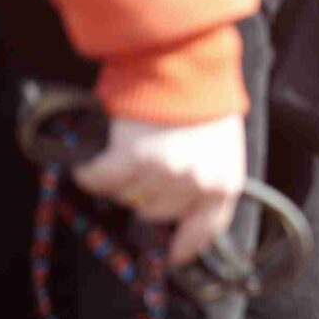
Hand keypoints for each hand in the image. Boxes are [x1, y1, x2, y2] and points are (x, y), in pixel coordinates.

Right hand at [72, 116, 246, 265]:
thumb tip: (177, 210)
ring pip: (127, 198)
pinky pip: (101, 181)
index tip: (171, 255)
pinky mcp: (132, 158)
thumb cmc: (202, 100)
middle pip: (156, 214)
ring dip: (119, 181)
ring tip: (125, 154)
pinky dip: (93, 171)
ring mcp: (165, 173)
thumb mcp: (222, 146)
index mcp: (225, 184)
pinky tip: (97, 159)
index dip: (184, 246)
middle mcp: (197, 184)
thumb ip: (206, 178)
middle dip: (145, 196)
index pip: (205, 231)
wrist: (183, 62)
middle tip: (143, 169)